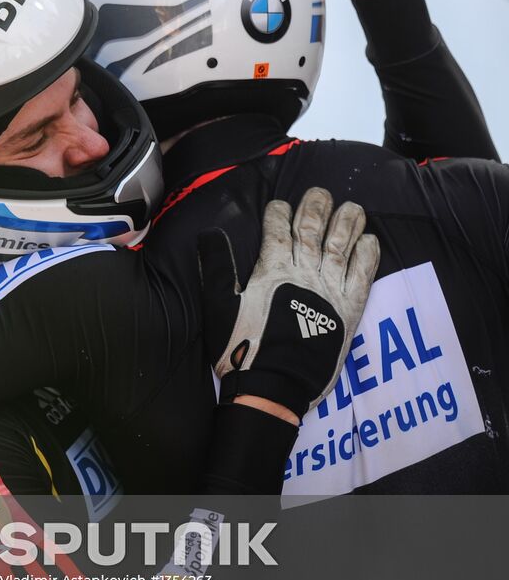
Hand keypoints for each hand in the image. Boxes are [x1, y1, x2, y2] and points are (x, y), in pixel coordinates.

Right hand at [198, 187, 379, 417]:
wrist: (275, 387)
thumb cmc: (243, 349)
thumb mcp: (219, 307)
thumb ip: (216, 268)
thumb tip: (210, 234)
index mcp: (272, 270)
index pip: (278, 229)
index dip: (279, 212)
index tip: (280, 204)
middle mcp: (304, 274)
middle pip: (313, 229)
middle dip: (316, 206)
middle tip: (321, 192)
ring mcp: (329, 290)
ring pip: (342, 246)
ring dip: (348, 223)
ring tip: (352, 207)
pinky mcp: (348, 309)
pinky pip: (363, 275)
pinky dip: (368, 256)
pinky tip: (370, 241)